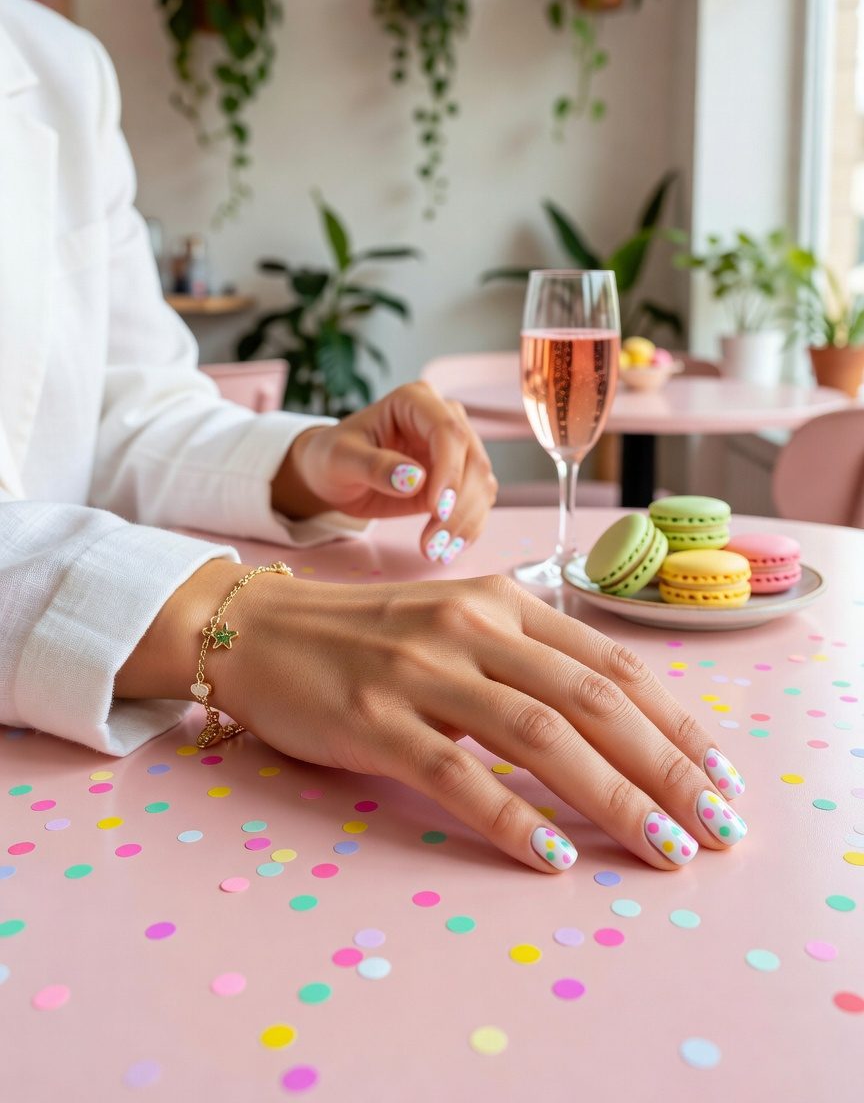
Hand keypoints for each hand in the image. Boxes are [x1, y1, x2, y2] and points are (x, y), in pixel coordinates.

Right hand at [211, 571, 746, 873]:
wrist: (264, 629)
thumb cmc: (370, 636)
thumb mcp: (461, 623)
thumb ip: (529, 660)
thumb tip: (618, 725)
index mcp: (504, 603)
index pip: (612, 665)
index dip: (676, 722)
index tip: (721, 775)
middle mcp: (473, 628)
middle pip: (593, 702)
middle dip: (667, 769)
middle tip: (716, 827)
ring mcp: (423, 673)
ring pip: (540, 737)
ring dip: (614, 798)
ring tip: (663, 848)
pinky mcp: (375, 720)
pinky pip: (457, 775)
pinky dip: (512, 819)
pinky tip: (554, 857)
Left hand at [271, 381, 498, 562]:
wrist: (333, 476)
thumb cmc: (332, 457)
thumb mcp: (341, 459)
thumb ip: (375, 466)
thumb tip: (415, 479)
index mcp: (415, 400)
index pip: (448, 431)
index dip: (449, 471)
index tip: (436, 510)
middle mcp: (443, 418)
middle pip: (473, 460)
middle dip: (459, 506)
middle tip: (434, 545)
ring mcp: (455, 449)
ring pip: (481, 484)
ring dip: (465, 522)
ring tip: (436, 552)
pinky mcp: (458, 478)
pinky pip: (477, 501)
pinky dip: (467, 527)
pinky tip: (447, 549)